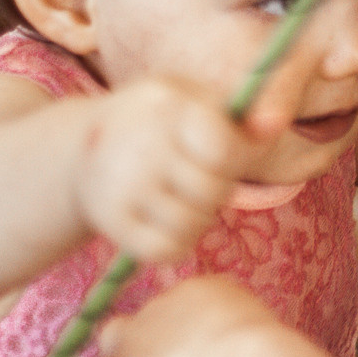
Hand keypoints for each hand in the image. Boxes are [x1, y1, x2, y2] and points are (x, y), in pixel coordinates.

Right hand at [75, 77, 247, 262]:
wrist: (82, 147)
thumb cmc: (161, 123)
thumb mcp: (197, 105)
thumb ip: (242, 119)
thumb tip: (275, 124)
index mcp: (169, 106)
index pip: (222, 152)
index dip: (230, 160)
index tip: (213, 153)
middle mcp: (142, 144)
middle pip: (212, 193)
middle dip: (216, 191)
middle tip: (197, 179)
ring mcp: (123, 184)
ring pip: (191, 226)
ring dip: (197, 220)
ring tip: (182, 199)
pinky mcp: (111, 220)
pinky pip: (165, 251)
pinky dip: (175, 244)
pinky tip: (166, 222)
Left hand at [96, 276, 280, 356]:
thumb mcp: (259, 330)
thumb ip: (238, 333)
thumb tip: (239, 353)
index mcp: (202, 290)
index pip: (177, 307)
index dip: (184, 338)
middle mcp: (162, 303)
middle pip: (141, 323)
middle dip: (151, 351)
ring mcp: (134, 334)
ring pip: (114, 349)